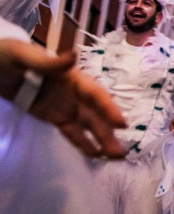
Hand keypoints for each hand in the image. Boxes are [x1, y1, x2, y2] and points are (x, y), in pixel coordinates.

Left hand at [0, 40, 126, 157]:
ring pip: (88, 125)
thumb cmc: (8, 56)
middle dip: (109, 132)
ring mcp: (66, 106)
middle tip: (121, 153)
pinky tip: (95, 155)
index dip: (109, 109)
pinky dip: (83, 143)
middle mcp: (75, 93)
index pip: (95, 94)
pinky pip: (72, 132)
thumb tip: (74, 55)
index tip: (122, 124)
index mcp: (72, 77)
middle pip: (96, 115)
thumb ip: (49, 62)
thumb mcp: (24, 56)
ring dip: (102, 140)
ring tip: (115, 157)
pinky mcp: (55, 117)